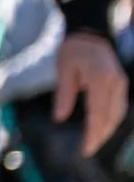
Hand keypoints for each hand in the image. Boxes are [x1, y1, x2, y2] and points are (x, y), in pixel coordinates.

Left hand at [55, 30, 128, 155]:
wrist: (91, 32)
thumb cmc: (73, 49)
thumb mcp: (63, 69)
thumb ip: (64, 94)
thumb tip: (59, 118)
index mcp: (100, 79)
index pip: (97, 113)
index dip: (93, 134)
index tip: (85, 149)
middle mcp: (115, 83)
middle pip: (111, 117)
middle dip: (101, 136)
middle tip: (88, 150)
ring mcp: (121, 83)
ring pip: (118, 114)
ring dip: (108, 129)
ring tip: (94, 141)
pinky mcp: (122, 83)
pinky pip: (120, 107)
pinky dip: (112, 119)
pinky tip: (103, 127)